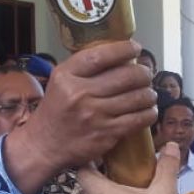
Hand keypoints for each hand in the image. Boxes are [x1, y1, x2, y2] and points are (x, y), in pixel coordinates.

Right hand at [21, 40, 156, 169]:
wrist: (44, 145)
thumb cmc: (56, 110)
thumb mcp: (60, 81)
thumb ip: (83, 67)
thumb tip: (118, 53)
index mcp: (67, 76)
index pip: (101, 56)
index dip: (124, 49)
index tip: (136, 48)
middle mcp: (80, 94)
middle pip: (126, 76)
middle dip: (144, 73)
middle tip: (146, 74)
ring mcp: (94, 115)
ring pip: (137, 98)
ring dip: (149, 93)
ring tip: (149, 93)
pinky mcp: (106, 134)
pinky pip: (138, 120)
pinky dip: (149, 113)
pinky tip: (149, 110)